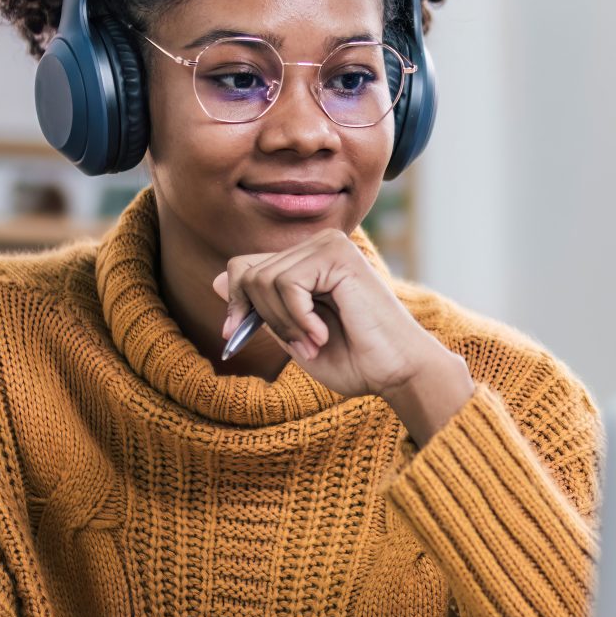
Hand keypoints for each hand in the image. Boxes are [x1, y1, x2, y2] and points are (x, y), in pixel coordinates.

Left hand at [213, 228, 473, 440]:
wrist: (397, 371)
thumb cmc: (355, 359)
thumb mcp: (292, 336)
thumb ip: (262, 308)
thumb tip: (218, 280)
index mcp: (308, 261)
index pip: (245, 266)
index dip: (235, 302)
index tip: (235, 335)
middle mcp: (318, 245)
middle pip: (247, 270)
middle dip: (260, 317)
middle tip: (297, 345)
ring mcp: (330, 245)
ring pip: (265, 278)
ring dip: (284, 323)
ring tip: (314, 342)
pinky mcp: (338, 255)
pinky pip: (288, 284)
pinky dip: (298, 319)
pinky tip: (322, 334)